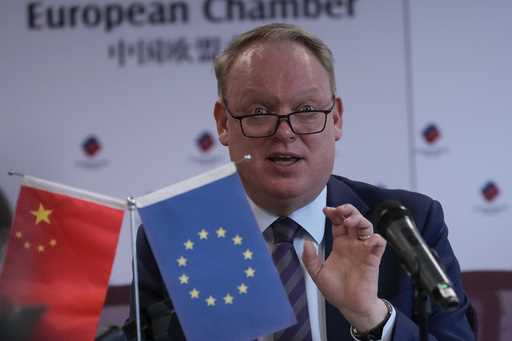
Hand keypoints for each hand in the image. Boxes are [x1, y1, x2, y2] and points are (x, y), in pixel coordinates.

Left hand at [302, 204, 387, 331]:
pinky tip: (367, 239)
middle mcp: (353, 244)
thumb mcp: (317, 273)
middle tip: (339, 210)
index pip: (338, 223)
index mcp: (340, 244)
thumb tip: (306, 242)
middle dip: (348, 210)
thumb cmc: (335, 290)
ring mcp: (364, 250)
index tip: (326, 210)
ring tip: (349, 221)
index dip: (334, 214)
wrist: (349, 306)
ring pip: (367, 226)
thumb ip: (310, 258)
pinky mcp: (373, 259)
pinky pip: (379, 243)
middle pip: (354, 219)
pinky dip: (376, 238)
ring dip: (360, 220)